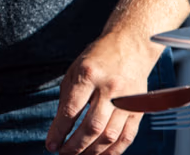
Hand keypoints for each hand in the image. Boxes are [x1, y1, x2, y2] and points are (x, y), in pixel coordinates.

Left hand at [46, 30, 158, 154]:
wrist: (131, 45)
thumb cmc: (99, 57)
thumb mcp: (75, 69)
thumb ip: (68, 97)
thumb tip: (60, 127)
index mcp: (89, 75)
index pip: (71, 110)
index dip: (59, 131)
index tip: (51, 144)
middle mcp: (110, 88)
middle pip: (92, 127)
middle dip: (75, 146)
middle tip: (63, 153)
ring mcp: (127, 100)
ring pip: (110, 136)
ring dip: (93, 152)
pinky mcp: (139, 109)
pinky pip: (127, 136)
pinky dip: (114, 151)